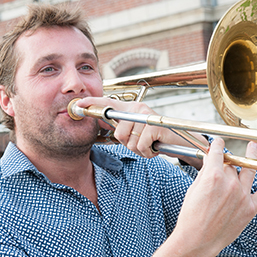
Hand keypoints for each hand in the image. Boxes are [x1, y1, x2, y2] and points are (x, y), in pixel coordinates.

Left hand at [76, 97, 207, 167]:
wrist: (178, 141)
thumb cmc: (154, 138)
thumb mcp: (135, 133)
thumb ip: (121, 129)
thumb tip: (102, 125)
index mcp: (130, 108)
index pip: (108, 104)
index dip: (92, 104)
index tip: (78, 105)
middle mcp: (138, 108)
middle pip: (118, 132)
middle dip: (128, 143)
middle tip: (140, 142)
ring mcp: (147, 116)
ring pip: (129, 141)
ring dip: (139, 149)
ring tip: (148, 144)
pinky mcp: (155, 126)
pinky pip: (141, 145)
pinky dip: (147, 152)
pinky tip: (154, 147)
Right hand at [150, 138, 256, 256]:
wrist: (197, 241)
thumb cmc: (191, 217)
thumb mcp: (192, 190)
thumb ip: (204, 174)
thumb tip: (210, 163)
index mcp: (212, 176)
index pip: (217, 152)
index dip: (217, 145)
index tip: (217, 143)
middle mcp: (230, 183)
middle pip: (230, 165)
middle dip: (225, 163)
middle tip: (221, 164)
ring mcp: (242, 195)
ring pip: (248, 171)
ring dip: (251, 158)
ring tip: (253, 149)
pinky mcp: (250, 208)